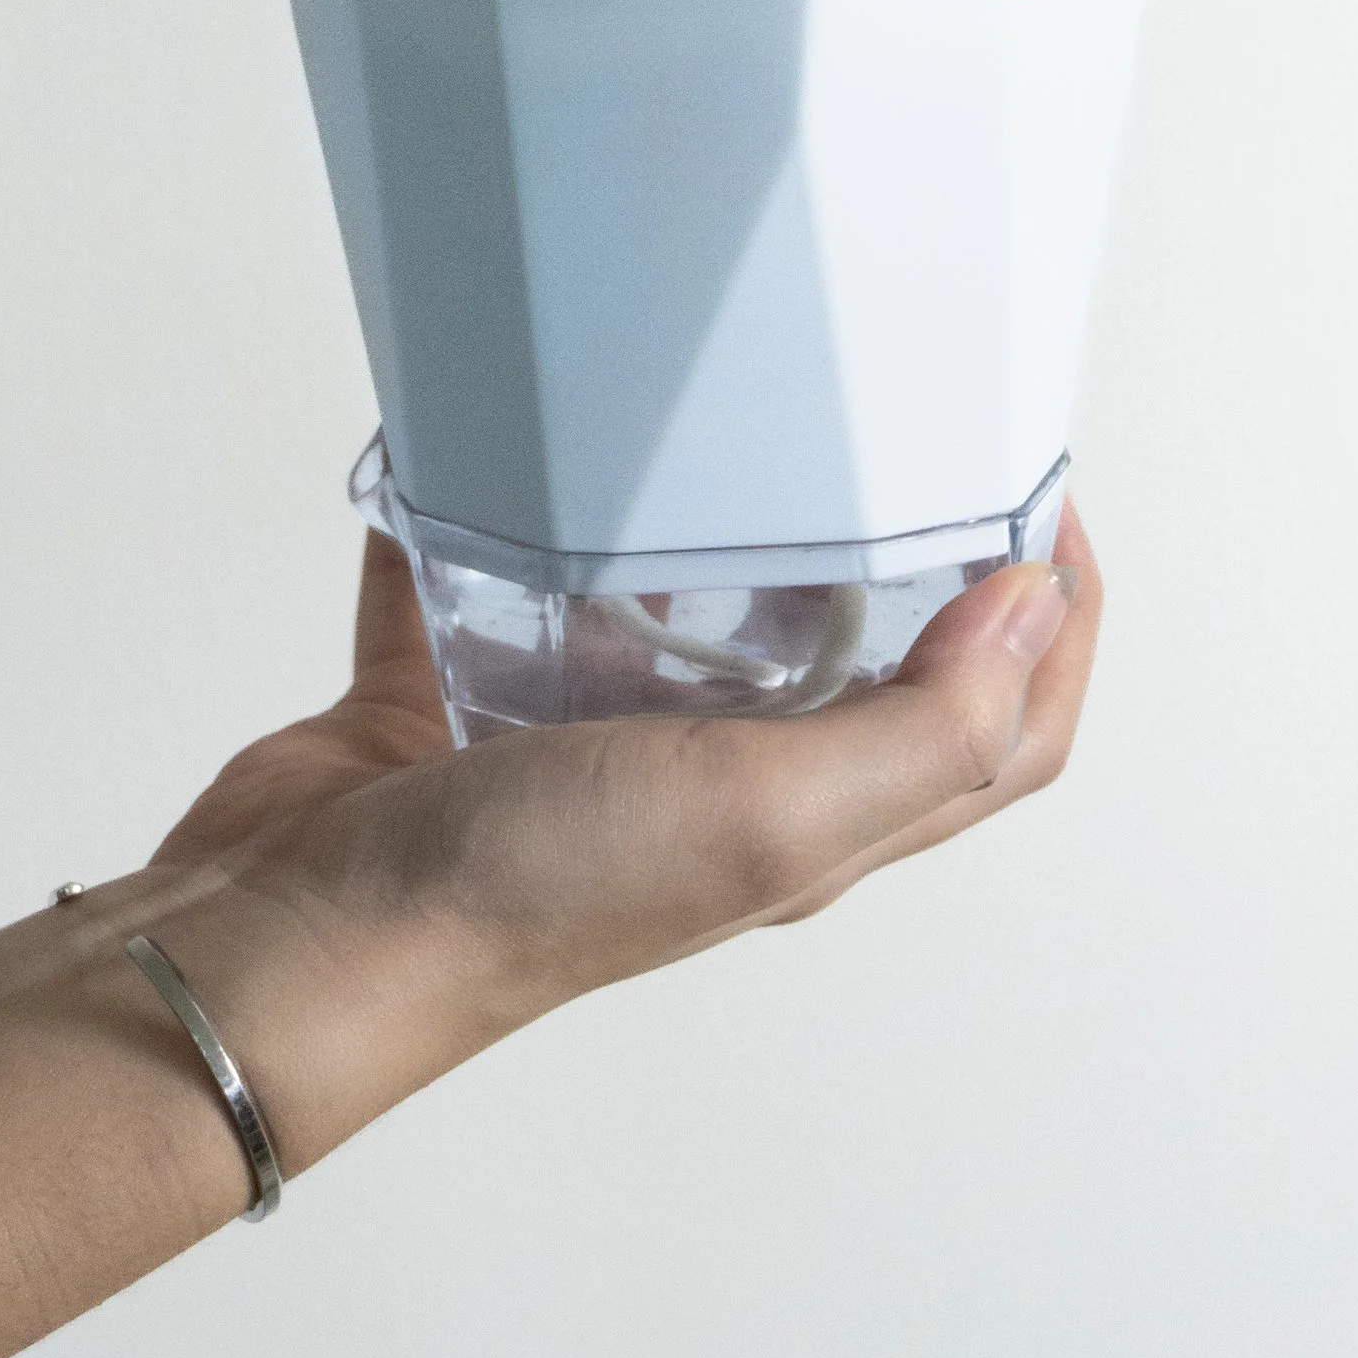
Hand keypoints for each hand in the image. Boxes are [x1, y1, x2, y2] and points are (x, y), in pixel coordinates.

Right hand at [143, 503, 1100, 1173]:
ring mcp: (585, 742)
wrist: (304, 943)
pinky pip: (487, 587)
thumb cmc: (535, 897)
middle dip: (896, 545)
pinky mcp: (457, 701)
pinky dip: (487, 518)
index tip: (1039, 494)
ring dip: (692, 520)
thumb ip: (925, 725)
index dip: (1053, 623)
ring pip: (671, 613)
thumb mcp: (771, 812)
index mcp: (812, 816)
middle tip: (894, 422)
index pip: (997, 730)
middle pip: (854, 662)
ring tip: (701, 415)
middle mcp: (716, 781)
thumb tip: (1040, 610)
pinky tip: (485, 442)